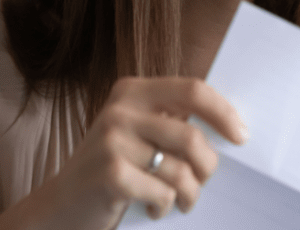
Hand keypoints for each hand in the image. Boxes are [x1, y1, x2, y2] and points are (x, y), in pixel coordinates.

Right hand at [3, 77, 246, 229]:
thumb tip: (232, 127)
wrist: (58, 207)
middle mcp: (120, 110)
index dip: (223, 113)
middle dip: (207, 167)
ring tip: (180, 201)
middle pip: (191, 136)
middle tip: (203, 183)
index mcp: (132, 91)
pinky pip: (163, 193)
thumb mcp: (137, 134)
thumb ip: (172, 123)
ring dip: (189, 194)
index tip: (241, 136)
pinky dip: (165, 207)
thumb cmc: (112, 171)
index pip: (192, 90)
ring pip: (180, 170)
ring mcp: (112, 140)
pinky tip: (154, 209)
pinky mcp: (110, 173)